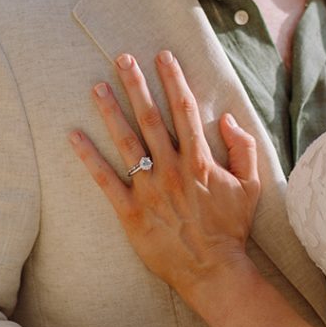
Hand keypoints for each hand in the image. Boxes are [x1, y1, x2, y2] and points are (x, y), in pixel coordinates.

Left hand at [69, 50, 259, 301]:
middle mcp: (172, 169)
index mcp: (200, 161)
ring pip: (126, 142)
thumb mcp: (251, 186)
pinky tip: (74, 136)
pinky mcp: (130, 212)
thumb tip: (228, 118)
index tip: (163, 57)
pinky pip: (105, 180)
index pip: (184, 110)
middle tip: (122, 58)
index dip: (173, 80)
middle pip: (151, 118)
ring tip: (97, 86)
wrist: (213, 269)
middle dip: (137, 85)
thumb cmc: (231, 228)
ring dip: (111, 111)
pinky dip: (89, 157)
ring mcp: (149, 190)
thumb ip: (243, 149)